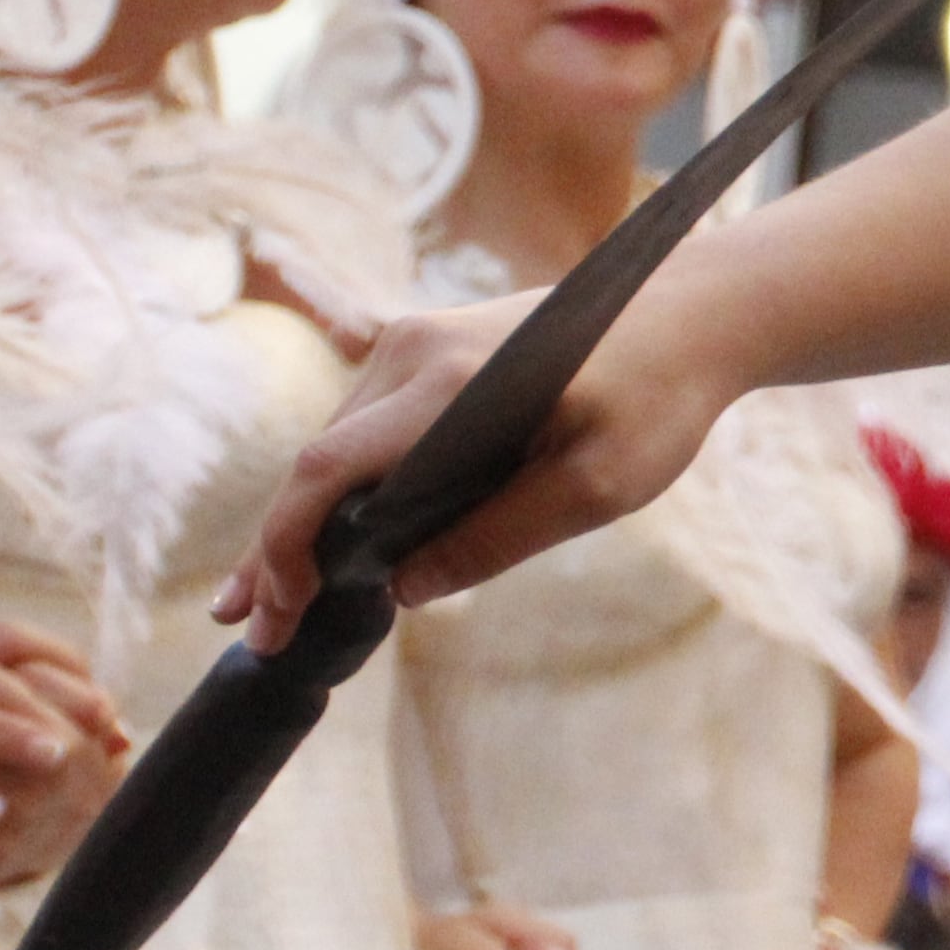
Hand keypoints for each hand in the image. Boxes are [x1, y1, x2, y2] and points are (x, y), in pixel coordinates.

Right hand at [219, 284, 736, 648]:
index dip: (287, 547)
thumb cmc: (660, 398)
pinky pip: (366, 431)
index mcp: (452, 382)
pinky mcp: (428, 351)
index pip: (329, 469)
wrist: (693, 314)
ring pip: (336, 448)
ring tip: (269, 606)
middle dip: (277, 553)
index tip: (277, 615)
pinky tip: (318, 546)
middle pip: (317, 464)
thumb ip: (501, 537)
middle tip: (255, 635)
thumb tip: (403, 591)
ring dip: (301, 525)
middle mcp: (414, 350)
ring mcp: (415, 344)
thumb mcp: (601, 486)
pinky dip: (338, 491)